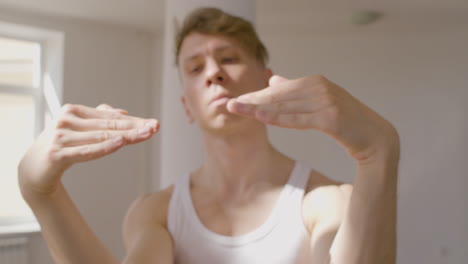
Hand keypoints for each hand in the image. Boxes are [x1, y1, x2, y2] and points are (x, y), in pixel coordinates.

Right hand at [18, 103, 158, 197]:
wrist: (33, 167)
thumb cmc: (60, 145)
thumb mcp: (79, 129)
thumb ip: (98, 119)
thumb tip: (122, 112)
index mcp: (74, 111)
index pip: (111, 118)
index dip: (134, 121)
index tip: (154, 124)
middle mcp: (67, 120)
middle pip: (109, 126)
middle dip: (135, 127)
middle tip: (155, 128)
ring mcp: (62, 137)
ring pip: (102, 137)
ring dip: (126, 136)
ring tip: (145, 134)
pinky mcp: (58, 154)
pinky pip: (87, 151)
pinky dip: (105, 147)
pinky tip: (121, 143)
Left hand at [227, 75, 398, 161]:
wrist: (375, 137)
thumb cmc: (345, 121)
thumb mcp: (319, 101)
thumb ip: (296, 91)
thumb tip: (273, 80)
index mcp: (315, 82)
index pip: (279, 89)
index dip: (256, 96)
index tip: (237, 101)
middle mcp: (320, 87)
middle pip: (278, 96)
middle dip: (252, 101)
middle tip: (229, 105)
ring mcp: (327, 100)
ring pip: (285, 106)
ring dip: (259, 110)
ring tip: (238, 111)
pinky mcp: (332, 116)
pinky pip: (299, 118)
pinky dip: (279, 118)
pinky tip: (261, 118)